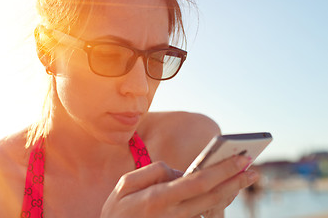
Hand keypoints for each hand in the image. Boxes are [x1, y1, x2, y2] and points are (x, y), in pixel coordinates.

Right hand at [101, 156, 257, 217]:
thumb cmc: (117, 211)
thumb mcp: (125, 185)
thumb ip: (154, 172)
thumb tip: (180, 172)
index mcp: (159, 198)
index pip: (199, 182)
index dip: (223, 170)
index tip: (241, 159)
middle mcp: (174, 213)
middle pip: (213, 197)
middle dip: (236, 182)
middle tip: (254, 170)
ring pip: (212, 207)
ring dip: (230, 192)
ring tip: (244, 178)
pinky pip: (203, 214)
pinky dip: (217, 202)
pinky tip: (225, 189)